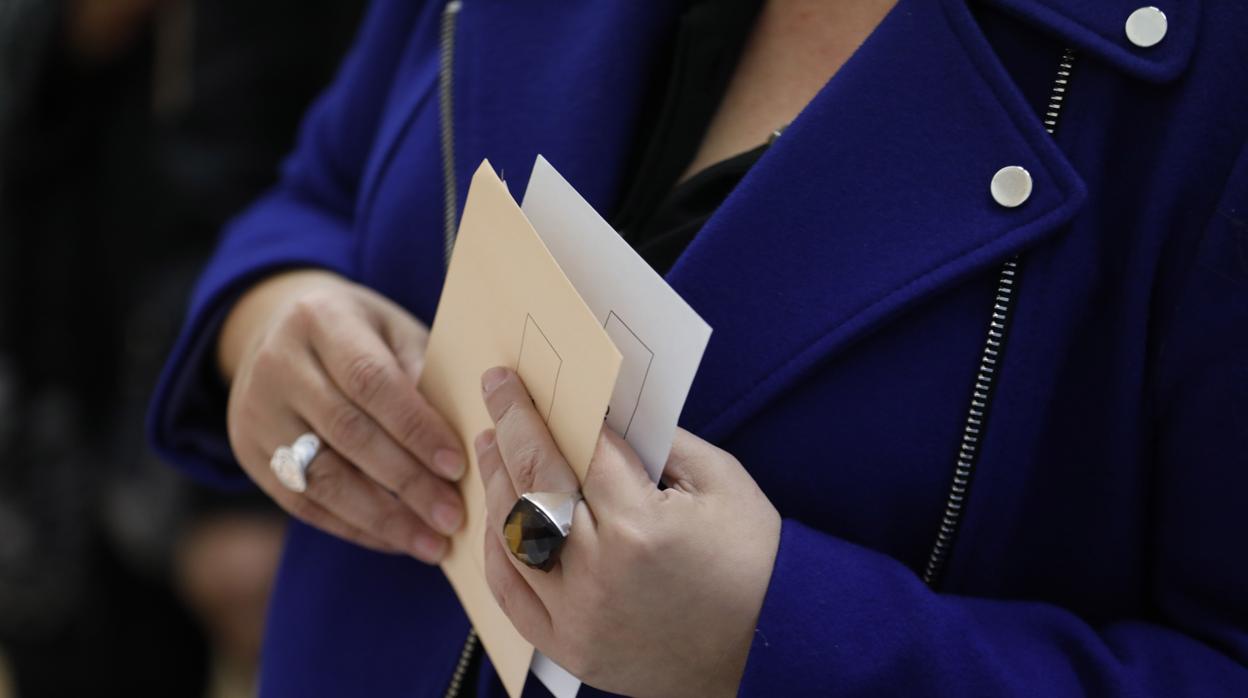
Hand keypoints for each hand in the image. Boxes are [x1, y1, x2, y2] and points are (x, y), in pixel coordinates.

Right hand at [220, 270, 464, 561]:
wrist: (277, 328)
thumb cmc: (360, 333)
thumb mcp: (392, 329)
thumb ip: (422, 371)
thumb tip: (463, 435)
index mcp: (319, 319)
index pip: (370, 380)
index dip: (415, 426)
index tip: (457, 465)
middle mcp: (278, 364)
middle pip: (347, 433)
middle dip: (406, 481)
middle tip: (452, 515)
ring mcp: (255, 412)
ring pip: (321, 478)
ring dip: (383, 518)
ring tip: (432, 542)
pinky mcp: (249, 453)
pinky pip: (303, 502)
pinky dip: (354, 526)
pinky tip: (396, 540)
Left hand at [476, 367, 780, 696]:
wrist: (768, 647)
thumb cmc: (753, 560)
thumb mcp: (721, 481)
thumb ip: (660, 441)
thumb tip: (604, 412)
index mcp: (639, 524)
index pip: (578, 449)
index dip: (547, 410)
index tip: (522, 384)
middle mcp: (598, 571)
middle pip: (535, 484)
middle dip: (512, 429)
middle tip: (497, 393)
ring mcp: (578, 615)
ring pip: (512, 537)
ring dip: (496, 484)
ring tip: (492, 447)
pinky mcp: (570, 647)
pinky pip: (511, 594)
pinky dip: (497, 550)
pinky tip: (496, 516)